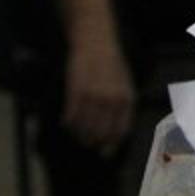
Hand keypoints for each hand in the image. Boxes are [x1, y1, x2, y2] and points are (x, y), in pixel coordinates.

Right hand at [64, 36, 135, 155]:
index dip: (112, 144)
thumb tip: (117, 132)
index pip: (120, 131)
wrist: (96, 44)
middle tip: (88, 144)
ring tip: (77, 134)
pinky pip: (70, 117)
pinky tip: (67, 122)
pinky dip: (68, 123)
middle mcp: (111, 101)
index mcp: (127, 99)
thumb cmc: (112, 65)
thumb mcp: (126, 85)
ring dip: (79, 135)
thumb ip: (123, 107)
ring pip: (84, 128)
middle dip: (94, 142)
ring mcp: (93, 97)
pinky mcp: (76, 92)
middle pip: (101, 133)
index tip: (105, 151)